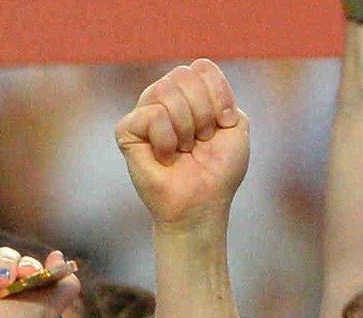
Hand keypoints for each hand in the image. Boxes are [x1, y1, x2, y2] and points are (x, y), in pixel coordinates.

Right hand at [117, 59, 249, 227]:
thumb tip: (190, 76)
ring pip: (164, 90)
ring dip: (186, 126)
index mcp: (189, 94)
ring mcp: (143, 114)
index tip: (222, 125)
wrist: (201, 203)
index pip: (200, 68)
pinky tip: (165, 156)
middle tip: (200, 140)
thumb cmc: (219, 170)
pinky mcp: (126, 132)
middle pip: (182, 75)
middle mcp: (163, 100)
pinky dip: (166, 138)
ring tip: (183, 150)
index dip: (217, 95)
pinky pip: (151, 115)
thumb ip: (221, 93)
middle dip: (202, 111)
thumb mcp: (236, 124)